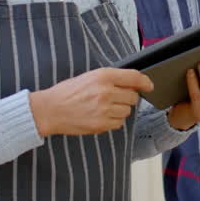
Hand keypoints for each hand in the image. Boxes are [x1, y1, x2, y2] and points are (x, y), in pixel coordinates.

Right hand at [28, 68, 153, 136]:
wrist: (50, 110)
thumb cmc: (67, 92)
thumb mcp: (89, 77)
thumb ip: (111, 78)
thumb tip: (133, 81)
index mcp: (103, 76)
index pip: (134, 77)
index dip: (145, 82)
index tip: (149, 85)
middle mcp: (106, 92)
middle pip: (133, 96)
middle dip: (127, 98)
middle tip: (113, 98)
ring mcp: (104, 109)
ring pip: (127, 111)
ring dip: (120, 110)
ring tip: (103, 108)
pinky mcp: (101, 124)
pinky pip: (119, 124)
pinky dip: (113, 121)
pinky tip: (100, 116)